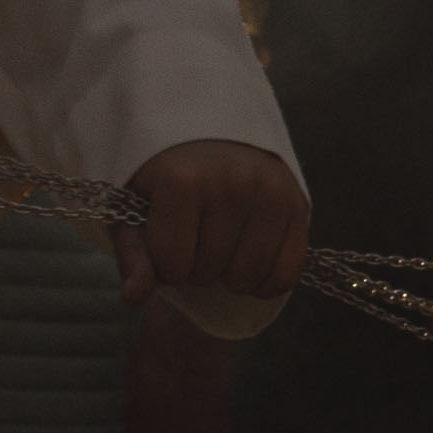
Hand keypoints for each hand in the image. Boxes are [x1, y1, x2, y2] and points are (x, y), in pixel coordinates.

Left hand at [114, 138, 307, 305]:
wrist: (215, 136)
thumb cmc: (167, 179)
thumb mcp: (135, 210)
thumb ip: (134, 255)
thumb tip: (134, 296)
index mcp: (183, 180)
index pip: (171, 266)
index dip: (164, 263)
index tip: (167, 236)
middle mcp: (232, 182)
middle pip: (207, 273)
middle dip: (196, 266)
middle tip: (195, 236)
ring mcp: (270, 194)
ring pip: (246, 279)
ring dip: (229, 276)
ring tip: (222, 244)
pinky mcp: (298, 206)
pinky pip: (285, 275)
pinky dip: (265, 281)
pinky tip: (249, 260)